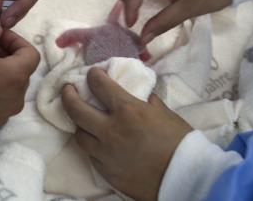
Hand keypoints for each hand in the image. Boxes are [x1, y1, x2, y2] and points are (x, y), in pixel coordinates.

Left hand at [62, 68, 191, 200]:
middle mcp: (110, 130)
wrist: (185, 178)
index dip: (93, 75)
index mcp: (127, 110)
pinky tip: (98, 143)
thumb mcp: (164, 112)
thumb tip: (138, 95)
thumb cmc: (179, 141)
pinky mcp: (105, 171)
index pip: (99, 85)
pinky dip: (93, 146)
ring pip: (79, 135)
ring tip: (83, 120)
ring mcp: (105, 153)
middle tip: (67, 89)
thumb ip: (146, 101)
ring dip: (79, 124)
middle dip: (68, 95)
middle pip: (75, 109)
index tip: (93, 73)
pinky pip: (91, 155)